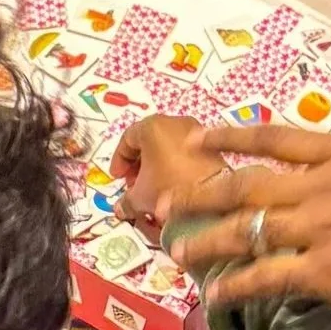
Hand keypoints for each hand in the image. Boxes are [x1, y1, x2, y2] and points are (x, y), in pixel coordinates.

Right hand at [111, 115, 226, 232]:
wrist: (212, 197)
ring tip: (154, 188)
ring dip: (157, 165)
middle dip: (138, 164)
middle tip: (134, 184)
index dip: (119, 160)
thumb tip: (121, 208)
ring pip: (168, 146)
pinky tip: (174, 186)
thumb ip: (126, 200)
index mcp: (152, 126)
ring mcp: (196, 131)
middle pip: (148, 140)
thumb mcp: (140, 197)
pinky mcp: (212, 144)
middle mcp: (175, 121)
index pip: (127, 138)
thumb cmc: (169, 188)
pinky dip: (176, 165)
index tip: (117, 178)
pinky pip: (186, 152)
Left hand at [167, 126, 330, 324]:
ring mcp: (322, 228)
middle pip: (248, 186)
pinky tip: (215, 296)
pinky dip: (236, 287)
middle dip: (202, 194)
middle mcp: (326, 185)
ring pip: (247, 232)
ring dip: (207, 242)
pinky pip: (266, 278)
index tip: (201, 137)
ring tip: (178, 252)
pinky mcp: (325, 272)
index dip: (234, 137)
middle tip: (167, 202)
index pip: (279, 139)